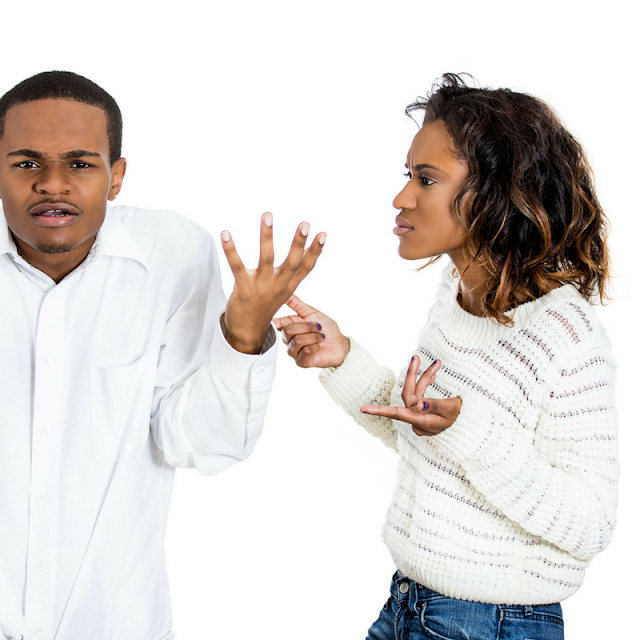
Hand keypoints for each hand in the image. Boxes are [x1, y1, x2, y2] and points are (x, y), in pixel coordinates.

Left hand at [222, 213, 325, 353]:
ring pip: (266, 258)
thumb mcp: (281, 290)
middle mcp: (278, 285)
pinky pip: (237, 265)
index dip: (315, 251)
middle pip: (292, 262)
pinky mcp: (244, 288)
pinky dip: (230, 249)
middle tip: (305, 224)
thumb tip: (300, 253)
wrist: (247, 331)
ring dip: (267, 235)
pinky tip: (225, 233)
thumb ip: (289, 273)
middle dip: (299, 242)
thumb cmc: (263, 306)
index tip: (323, 234)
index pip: (306, 267)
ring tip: (268, 215)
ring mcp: (261, 287)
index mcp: (288, 286)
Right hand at [273, 295, 349, 367]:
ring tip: (321, 337)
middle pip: (288, 330)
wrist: (340, 344)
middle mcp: (289, 340)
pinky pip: (305, 351)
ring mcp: (294, 352)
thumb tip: (286, 293)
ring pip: (297, 340)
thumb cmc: (327, 329)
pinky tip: (319, 347)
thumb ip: (297, 304)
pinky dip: (316, 346)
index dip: (275, 321)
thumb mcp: (312, 313)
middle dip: (307, 326)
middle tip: (318, 328)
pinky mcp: (301, 362)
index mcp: (290, 327)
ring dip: (314, 336)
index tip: (278, 318)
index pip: (275, 324)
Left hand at [360, 356, 460, 435]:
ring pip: (417, 392)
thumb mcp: (451, 409)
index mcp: (421, 421)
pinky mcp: (424, 411)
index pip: (397, 413)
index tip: (363, 409)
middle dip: (412, 375)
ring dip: (426, 377)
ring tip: (437, 363)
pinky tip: (434, 372)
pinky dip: (427, 383)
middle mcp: (418, 419)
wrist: (471, 425)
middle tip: (416, 357)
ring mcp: (420, 415)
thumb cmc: (461, 418)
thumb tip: (419, 404)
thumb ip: (435, 405)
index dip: (379, 410)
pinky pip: (422, 394)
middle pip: (409, 394)